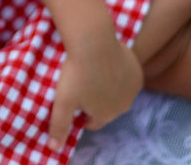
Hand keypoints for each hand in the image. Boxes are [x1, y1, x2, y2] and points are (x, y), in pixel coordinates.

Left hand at [48, 36, 142, 150]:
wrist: (93, 42)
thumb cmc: (75, 73)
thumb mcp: (62, 102)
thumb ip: (59, 126)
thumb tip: (53, 148)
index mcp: (106, 115)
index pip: (92, 121)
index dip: (80, 113)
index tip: (72, 99)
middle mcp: (124, 106)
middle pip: (106, 107)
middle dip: (94, 100)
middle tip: (80, 84)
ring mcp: (133, 88)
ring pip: (117, 92)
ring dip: (106, 87)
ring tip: (91, 72)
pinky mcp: (137, 71)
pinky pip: (125, 77)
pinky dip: (117, 73)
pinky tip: (105, 63)